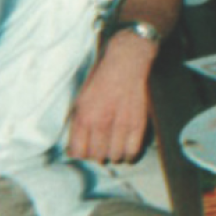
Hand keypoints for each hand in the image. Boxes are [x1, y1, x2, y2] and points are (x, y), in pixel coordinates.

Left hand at [67, 34, 156, 162]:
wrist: (128, 60)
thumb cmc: (103, 76)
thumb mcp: (82, 97)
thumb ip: (79, 122)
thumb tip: (77, 144)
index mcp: (83, 116)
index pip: (78, 152)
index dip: (82, 153)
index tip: (86, 150)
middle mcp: (100, 123)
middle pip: (97, 156)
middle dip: (98, 155)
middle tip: (102, 148)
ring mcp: (121, 124)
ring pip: (115, 156)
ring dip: (114, 155)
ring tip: (115, 148)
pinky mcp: (138, 123)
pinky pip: (132, 150)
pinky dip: (129, 154)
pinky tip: (127, 150)